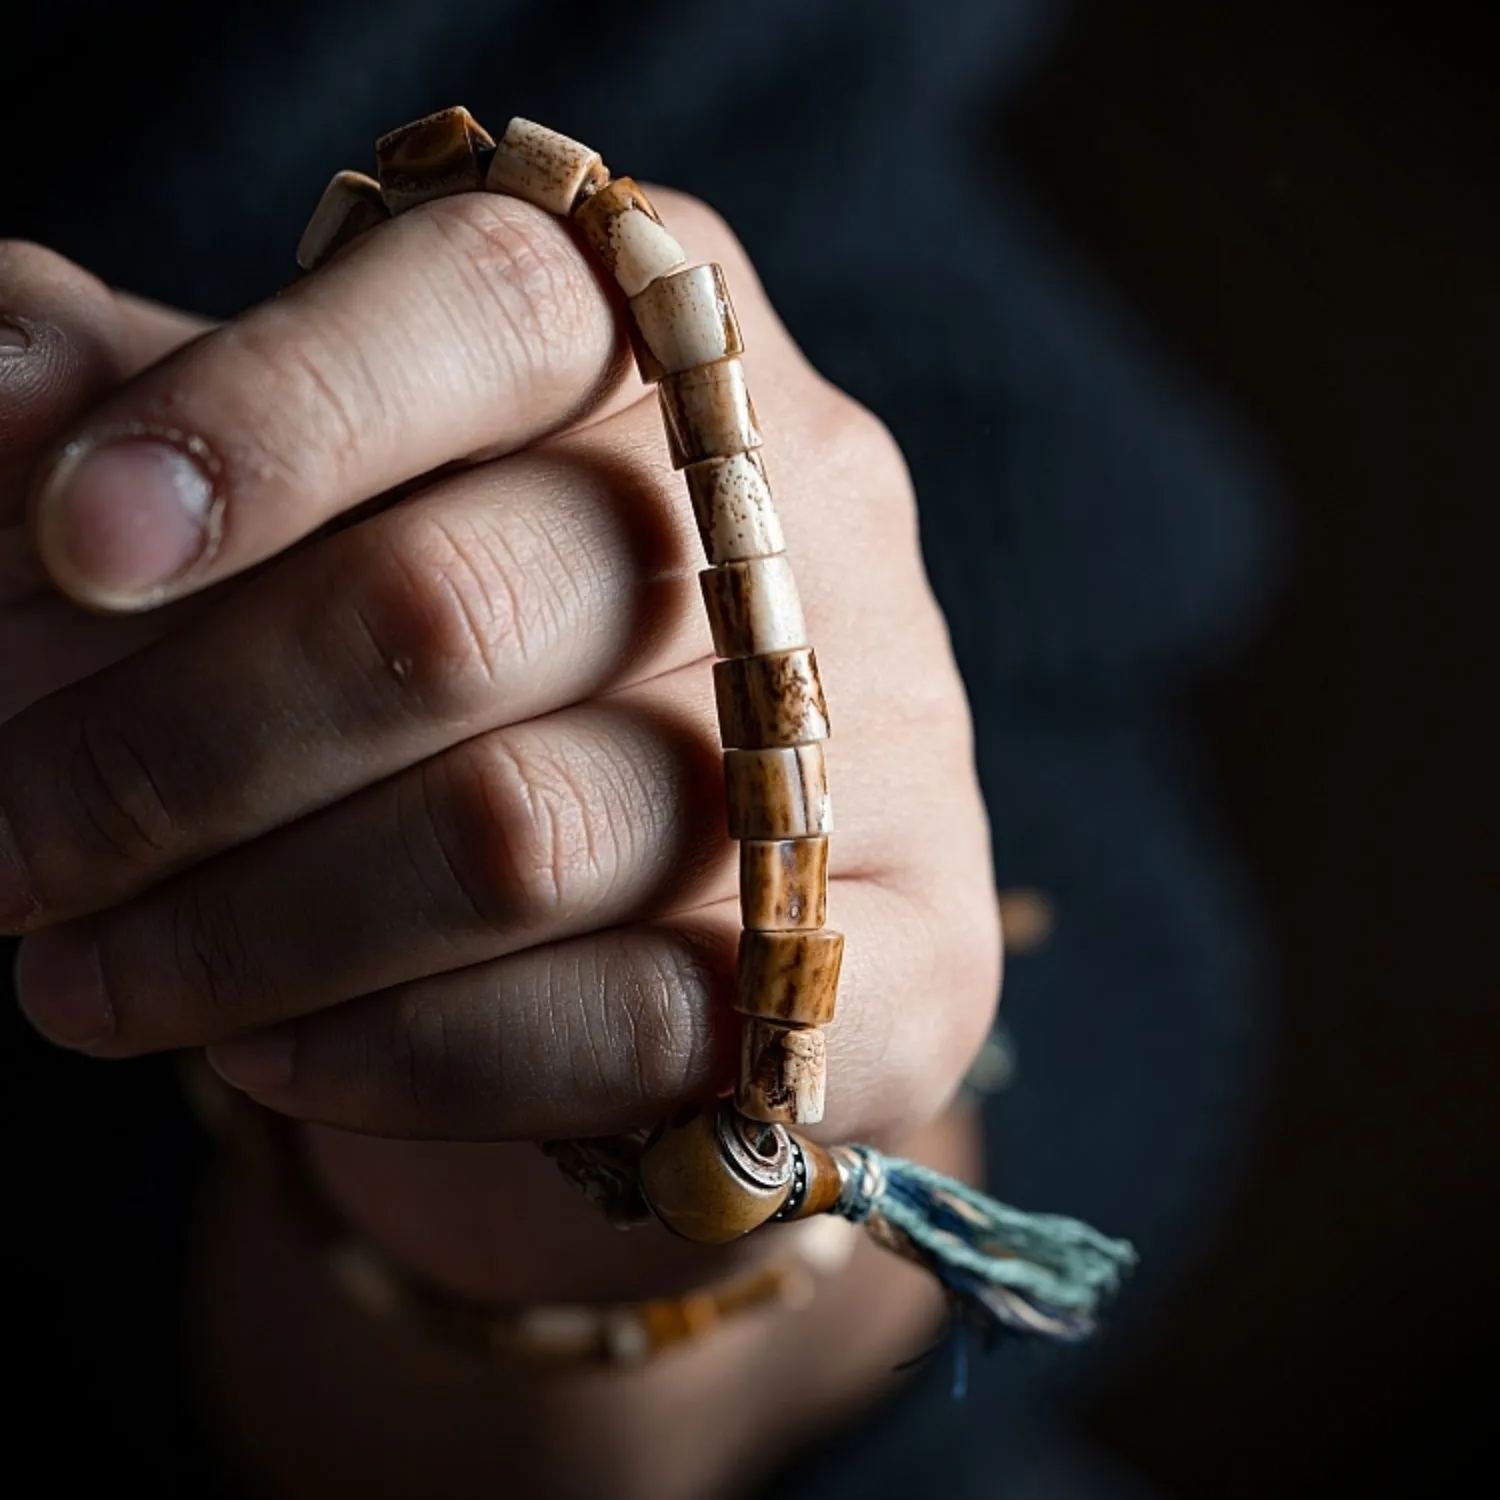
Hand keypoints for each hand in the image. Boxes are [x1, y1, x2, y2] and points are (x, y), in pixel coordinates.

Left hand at [2, 188, 998, 1292]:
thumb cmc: (479, 668)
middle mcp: (807, 517)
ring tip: (79, 973)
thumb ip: (165, 416)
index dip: (272, 412)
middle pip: (468, 601)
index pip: (498, 302)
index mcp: (675, 337)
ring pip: (525, 833)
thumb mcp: (330, 500)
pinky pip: (642, 1018)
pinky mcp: (910, 951)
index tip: (72, 548)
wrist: (688, 899)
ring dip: (249, 926)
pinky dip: (409, 1051)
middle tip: (10, 840)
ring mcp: (883, 741)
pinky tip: (266, 1052)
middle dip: (178, 746)